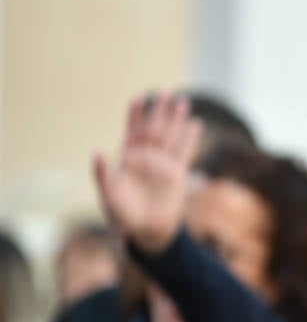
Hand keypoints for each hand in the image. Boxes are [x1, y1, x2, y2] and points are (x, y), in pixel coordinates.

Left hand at [93, 93, 201, 255]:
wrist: (146, 231)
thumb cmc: (122, 214)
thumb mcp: (108, 194)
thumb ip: (102, 174)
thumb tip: (96, 152)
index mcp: (128, 159)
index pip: (133, 131)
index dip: (135, 115)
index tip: (139, 98)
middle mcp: (146, 158)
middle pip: (155, 129)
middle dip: (160, 110)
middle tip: (167, 91)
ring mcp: (163, 165)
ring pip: (171, 137)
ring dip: (176, 120)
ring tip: (182, 101)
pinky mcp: (177, 174)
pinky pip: (185, 153)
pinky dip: (190, 139)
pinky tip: (195, 124)